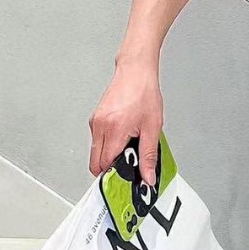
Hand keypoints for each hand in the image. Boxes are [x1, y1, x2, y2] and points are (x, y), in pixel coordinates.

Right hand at [88, 57, 163, 184]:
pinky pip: (97, 140)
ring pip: (96, 152)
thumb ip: (148, 155)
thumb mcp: (152, 127)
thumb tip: (147, 175)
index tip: (126, 178)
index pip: (105, 165)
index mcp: (114, 129)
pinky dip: (108, 144)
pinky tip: (123, 136)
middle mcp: (100, 126)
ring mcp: (95, 122)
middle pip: (96, 162)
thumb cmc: (144, 93)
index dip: (115, 174)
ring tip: (128, 146)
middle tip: (128, 165)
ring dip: (109, 155)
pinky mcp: (95, 119)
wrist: (136, 71)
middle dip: (110, 168)